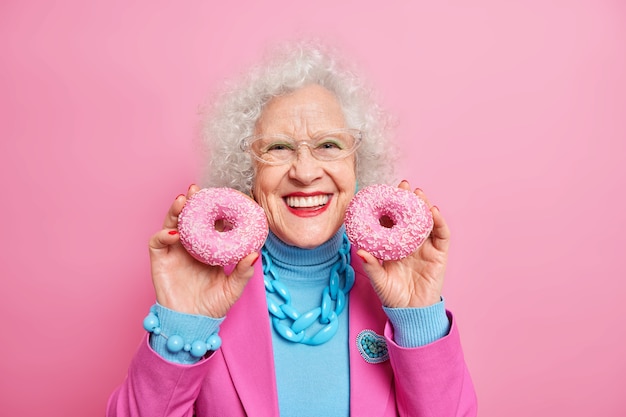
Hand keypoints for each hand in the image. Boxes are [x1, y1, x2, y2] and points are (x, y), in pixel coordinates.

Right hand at [148, 184, 258, 317]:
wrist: (191, 325)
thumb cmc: (212, 307)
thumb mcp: (233, 289)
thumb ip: (243, 272)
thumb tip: (255, 254)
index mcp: (207, 248)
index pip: (209, 222)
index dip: (213, 208)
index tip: (222, 196)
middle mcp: (189, 246)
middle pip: (188, 218)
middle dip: (191, 202)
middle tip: (196, 190)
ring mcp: (173, 251)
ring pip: (171, 224)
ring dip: (175, 211)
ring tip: (182, 201)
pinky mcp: (159, 260)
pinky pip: (157, 242)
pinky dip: (163, 234)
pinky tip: (174, 233)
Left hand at [358, 181, 449, 307]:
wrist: (412, 313)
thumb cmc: (393, 296)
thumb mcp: (379, 280)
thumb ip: (371, 265)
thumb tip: (359, 251)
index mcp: (395, 245)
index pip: (392, 221)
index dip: (389, 206)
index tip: (383, 193)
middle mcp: (411, 242)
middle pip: (411, 216)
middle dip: (408, 200)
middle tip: (403, 186)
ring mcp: (426, 247)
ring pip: (427, 221)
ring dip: (424, 206)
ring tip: (418, 194)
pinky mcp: (439, 254)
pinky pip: (441, 235)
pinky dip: (439, 222)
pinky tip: (434, 211)